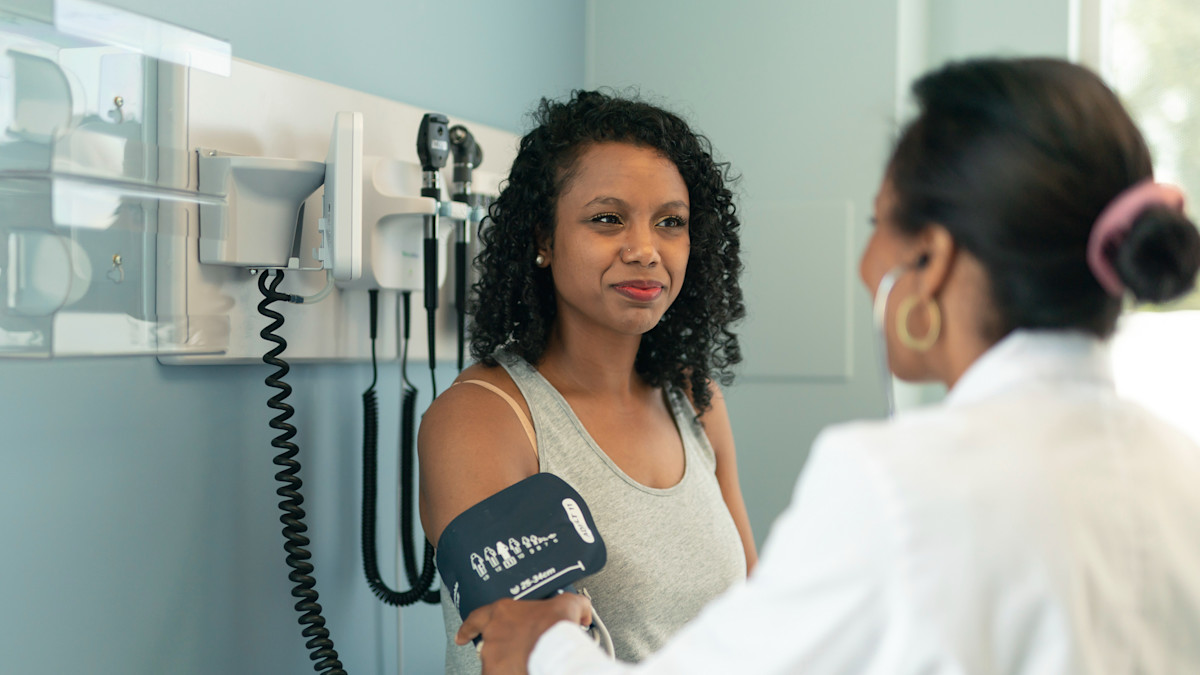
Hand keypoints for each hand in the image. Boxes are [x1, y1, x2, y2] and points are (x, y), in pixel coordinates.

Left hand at [456, 593, 592, 674]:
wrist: (555, 651)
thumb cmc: (556, 628)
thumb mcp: (567, 604)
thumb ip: (573, 604)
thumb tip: (582, 611)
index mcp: (502, 612)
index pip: (476, 618)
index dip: (469, 627)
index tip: (464, 635)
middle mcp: (492, 635)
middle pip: (491, 645)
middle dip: (504, 651)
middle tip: (522, 653)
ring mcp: (493, 658)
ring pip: (495, 664)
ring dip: (508, 665)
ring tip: (527, 663)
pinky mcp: (495, 674)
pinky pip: (499, 674)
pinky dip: (509, 672)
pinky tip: (526, 670)